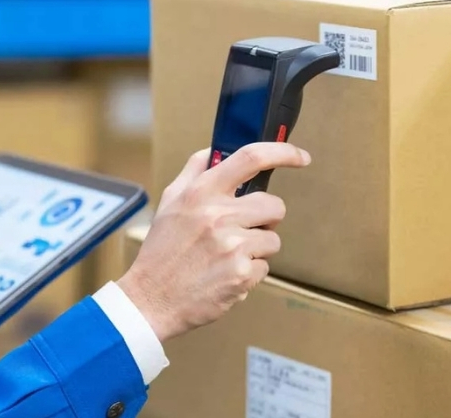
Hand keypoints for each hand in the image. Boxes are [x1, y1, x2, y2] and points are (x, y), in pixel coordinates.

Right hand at [117, 142, 310, 342]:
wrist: (150, 299)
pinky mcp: (242, 274)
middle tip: (244, 229)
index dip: (283, 152)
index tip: (299, 157)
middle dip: (267, 218)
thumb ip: (195, 171)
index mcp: (201, 192)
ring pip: (272, 240)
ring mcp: (232, 246)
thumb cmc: (161, 251)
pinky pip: (264, 267)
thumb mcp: (170, 201)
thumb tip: (217, 150)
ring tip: (226, 257)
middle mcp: (218, 215)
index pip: (251, 158)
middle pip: (274, 205)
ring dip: (256, 249)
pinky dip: (249, 273)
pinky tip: (224, 276)